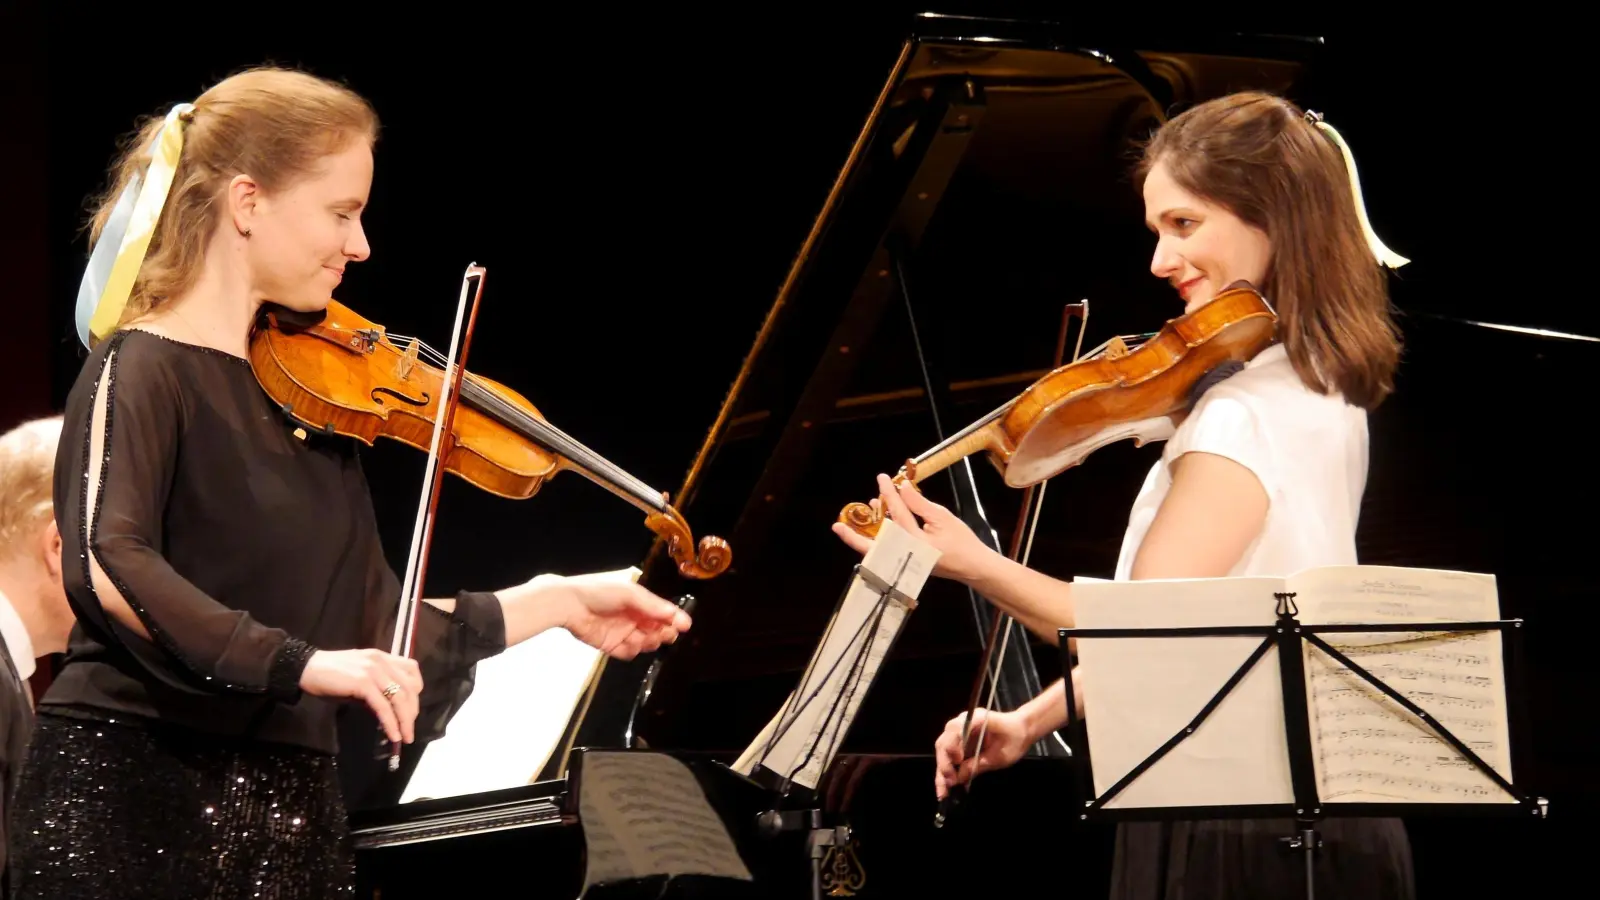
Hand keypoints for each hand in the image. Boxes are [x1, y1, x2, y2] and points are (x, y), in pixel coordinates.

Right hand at [300, 649, 422, 744]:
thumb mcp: (359, 678)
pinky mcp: (363, 682)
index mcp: (383, 657)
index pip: (412, 670)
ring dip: (405, 721)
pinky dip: (390, 722)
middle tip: (409, 731)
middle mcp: (381, 661)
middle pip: (410, 688)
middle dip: (412, 712)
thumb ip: (377, 688)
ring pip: (399, 698)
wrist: (306, 668)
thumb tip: (390, 710)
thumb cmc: (330, 676)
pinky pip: (383, 705)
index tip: (411, 710)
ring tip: (405, 737)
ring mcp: (373, 670)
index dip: (416, 692)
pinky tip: (392, 734)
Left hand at [558, 574, 691, 659]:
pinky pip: (628, 653)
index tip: (683, 626)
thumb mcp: (630, 593)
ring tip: (644, 638)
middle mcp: (634, 617)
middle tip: (664, 634)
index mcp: (640, 601)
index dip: (674, 620)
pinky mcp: (611, 645)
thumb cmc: (600, 592)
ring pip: (645, 643)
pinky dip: (631, 650)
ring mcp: (623, 632)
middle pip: (657, 630)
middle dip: (664, 633)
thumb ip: (653, 606)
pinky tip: (628, 643)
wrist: (569, 604)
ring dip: (648, 642)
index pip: (663, 613)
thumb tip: (680, 617)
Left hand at [830, 474, 996, 583]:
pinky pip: (886, 552)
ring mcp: (904, 563)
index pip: (897, 515)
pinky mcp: (905, 564)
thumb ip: (919, 504)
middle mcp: (905, 557)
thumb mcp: (942, 517)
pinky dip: (879, 539)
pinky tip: (880, 522)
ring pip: (877, 551)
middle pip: (873, 548)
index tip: (883, 478)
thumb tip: (902, 488)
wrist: (972, 566)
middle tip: (837, 526)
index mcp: (915, 545)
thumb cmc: (961, 541)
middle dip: (853, 537)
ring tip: (865, 509)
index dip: (890, 494)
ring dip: (865, 535)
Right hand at [933, 707, 1030, 798]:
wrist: (1022, 729)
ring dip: (942, 769)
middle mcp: (963, 721)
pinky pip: (948, 753)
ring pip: (943, 749)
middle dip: (944, 763)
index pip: (955, 730)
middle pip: (944, 741)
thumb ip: (979, 765)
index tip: (957, 762)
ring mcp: (960, 730)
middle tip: (948, 784)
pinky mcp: (960, 739)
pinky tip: (944, 784)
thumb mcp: (1001, 756)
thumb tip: (958, 777)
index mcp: (976, 719)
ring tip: (942, 790)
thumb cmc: (1015, 739)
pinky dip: (946, 768)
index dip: (952, 747)